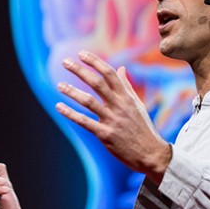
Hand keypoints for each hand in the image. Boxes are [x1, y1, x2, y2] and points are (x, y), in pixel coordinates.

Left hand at [56, 50, 171, 182]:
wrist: (151, 154)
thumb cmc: (143, 129)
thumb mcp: (137, 105)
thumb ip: (127, 87)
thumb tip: (121, 68)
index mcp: (127, 97)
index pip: (110, 73)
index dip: (95, 62)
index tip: (82, 54)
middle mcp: (119, 106)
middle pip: (97, 83)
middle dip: (80, 71)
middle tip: (65, 62)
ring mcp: (112, 120)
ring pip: (89, 101)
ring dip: (72, 92)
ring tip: (59, 85)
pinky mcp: (105, 134)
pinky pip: (85, 122)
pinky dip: (70, 114)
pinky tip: (59, 107)